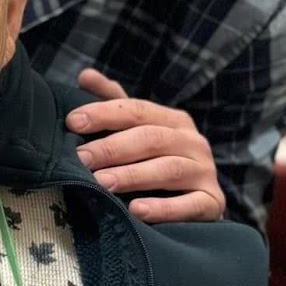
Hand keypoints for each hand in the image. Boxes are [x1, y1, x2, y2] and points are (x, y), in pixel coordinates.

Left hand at [66, 68, 224, 223]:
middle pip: (151, 138)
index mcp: (173, 121)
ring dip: (133, 176)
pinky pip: (191, 204)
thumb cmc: (154, 165)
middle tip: (82, 159)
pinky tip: (137, 210)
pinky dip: (164, 208)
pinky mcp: (213, 202)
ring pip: (169, 169)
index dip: (104, 113)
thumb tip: (85, 75)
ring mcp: (205, 171)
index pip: (137, 110)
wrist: (196, 206)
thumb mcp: (136, 132)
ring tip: (102, 183)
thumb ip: (113, 104)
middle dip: (112, 147)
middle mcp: (193, 142)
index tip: (73, 122)